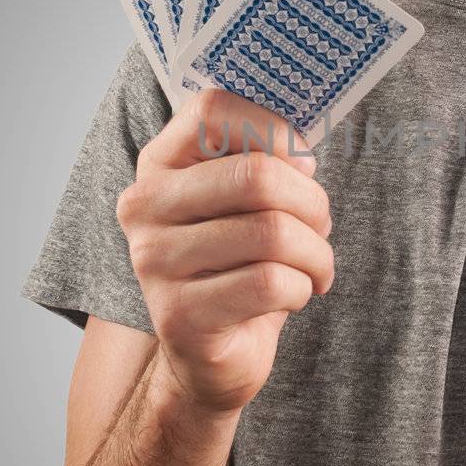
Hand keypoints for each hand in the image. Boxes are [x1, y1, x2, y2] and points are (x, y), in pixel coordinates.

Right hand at [116, 87, 334, 413]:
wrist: (209, 355)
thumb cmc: (240, 263)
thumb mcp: (247, 202)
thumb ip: (265, 159)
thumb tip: (301, 154)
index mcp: (159, 163)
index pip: (214, 110)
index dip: (275, 130)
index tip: (301, 164)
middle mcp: (144, 206)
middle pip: (257, 176)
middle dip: (312, 202)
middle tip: (322, 225)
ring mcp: (154, 262)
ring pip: (272, 233)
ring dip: (316, 252)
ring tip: (315, 266)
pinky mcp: (178, 315)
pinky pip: (270, 283)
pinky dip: (301, 288)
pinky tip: (293, 296)